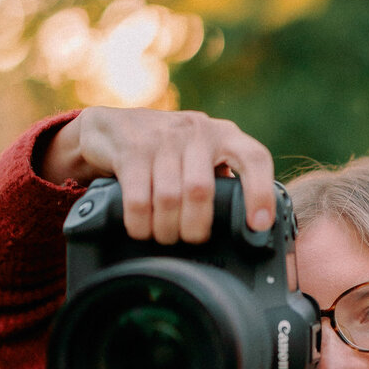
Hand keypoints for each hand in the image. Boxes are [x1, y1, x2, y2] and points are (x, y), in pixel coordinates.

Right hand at [39, 107, 275, 244]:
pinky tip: (141, 229)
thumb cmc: (166, 152)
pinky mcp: (131, 148)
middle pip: (201, 190)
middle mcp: (197, 131)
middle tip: (190, 239)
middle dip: (194, 226)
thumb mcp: (200, 157)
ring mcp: (162, 137)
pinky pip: (139, 200)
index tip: (258, 225)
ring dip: (166, 228)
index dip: (260, 193)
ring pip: (169, 198)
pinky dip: (140, 224)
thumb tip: (244, 227)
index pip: (254, 158)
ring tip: (165, 236)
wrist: (109, 128)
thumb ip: (221, 181)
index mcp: (224, 135)